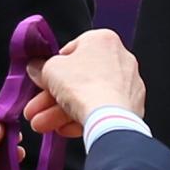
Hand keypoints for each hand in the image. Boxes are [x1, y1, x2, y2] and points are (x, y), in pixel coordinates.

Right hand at [25, 29, 144, 137]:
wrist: (109, 119)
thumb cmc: (82, 85)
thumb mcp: (49, 70)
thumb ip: (40, 67)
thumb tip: (36, 68)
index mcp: (102, 39)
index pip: (71, 52)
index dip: (52, 69)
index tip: (42, 82)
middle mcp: (120, 58)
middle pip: (79, 78)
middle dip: (53, 96)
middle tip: (37, 109)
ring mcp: (129, 85)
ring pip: (88, 96)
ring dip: (63, 110)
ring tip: (44, 125)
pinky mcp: (133, 107)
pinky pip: (102, 110)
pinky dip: (83, 117)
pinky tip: (66, 130)